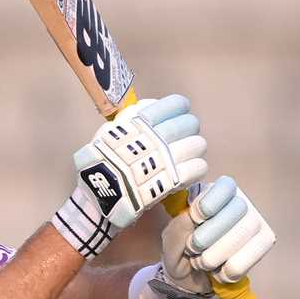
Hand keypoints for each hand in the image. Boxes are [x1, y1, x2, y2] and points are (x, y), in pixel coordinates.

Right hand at [53, 94, 207, 258]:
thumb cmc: (101, 162)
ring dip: (193, 151)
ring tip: (182, 159)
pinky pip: (198, 167)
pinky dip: (196, 169)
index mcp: (145, 121)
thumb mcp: (109, 131)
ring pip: (198, 145)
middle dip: (187, 131)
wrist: (101, 193)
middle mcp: (160, 136)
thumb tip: (149, 106)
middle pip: (191, 124)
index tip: (176, 118)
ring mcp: (169, 158)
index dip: (180, 110)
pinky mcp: (175, 179)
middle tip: (180, 141)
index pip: (177, 104)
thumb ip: (131, 117)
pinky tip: (187, 174)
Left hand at [159, 175, 275, 296]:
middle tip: (192, 249)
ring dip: (214, 256)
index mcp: (214, 193)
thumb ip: (178, 226)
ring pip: (244, 233)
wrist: (188, 278)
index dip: (208, 204)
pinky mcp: (264, 242)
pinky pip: (250, 258)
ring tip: (202, 261)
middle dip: (206, 237)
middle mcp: (238, 203)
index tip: (195, 220)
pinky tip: (219, 270)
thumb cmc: (180, 251)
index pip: (224, 187)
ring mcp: (254, 222)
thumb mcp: (170, 239)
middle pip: (237, 210)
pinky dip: (227, 271)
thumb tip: (192, 217)